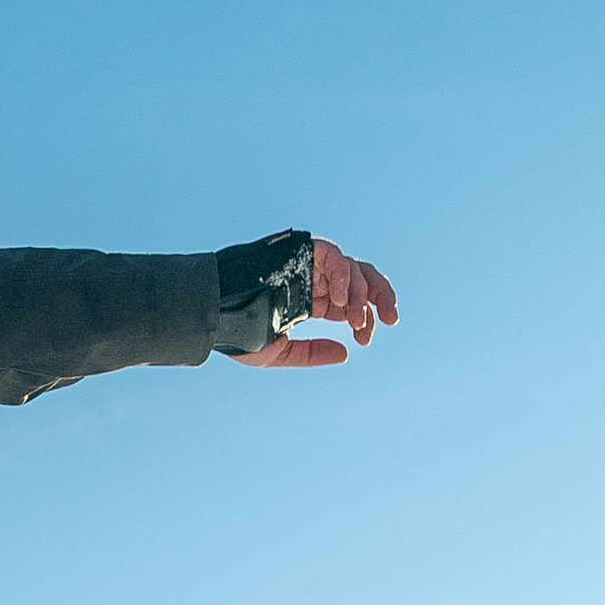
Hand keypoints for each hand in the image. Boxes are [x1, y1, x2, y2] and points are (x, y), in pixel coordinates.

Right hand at [234, 238, 398, 368]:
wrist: (213, 313)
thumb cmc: (235, 332)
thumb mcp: (279, 352)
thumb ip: (312, 354)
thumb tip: (346, 354)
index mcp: (311, 299)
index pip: (351, 303)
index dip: (365, 318)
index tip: (364, 337)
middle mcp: (314, 279)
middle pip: (361, 279)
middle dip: (381, 296)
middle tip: (391, 319)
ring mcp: (308, 263)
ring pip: (352, 268)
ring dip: (362, 293)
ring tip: (356, 317)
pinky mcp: (302, 250)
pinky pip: (334, 257)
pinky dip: (344, 276)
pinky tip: (342, 301)